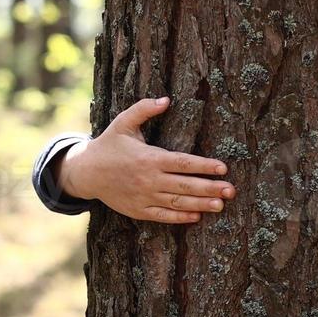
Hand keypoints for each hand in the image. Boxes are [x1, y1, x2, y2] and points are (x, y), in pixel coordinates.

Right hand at [57, 97, 236, 224]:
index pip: (183, 163)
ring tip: (220, 205)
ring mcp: (144, 197)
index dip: (204, 166)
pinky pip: (163, 215)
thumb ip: (144, 108)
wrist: (86, 173)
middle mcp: (149, 179)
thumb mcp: (124, 122)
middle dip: (210, 188)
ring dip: (201, 204)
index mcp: (149, 158)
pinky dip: (180, 217)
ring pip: (178, 203)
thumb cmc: (109, 145)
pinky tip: (197, 215)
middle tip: (231, 190)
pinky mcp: (139, 210)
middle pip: (186, 185)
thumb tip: (166, 99)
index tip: (223, 168)